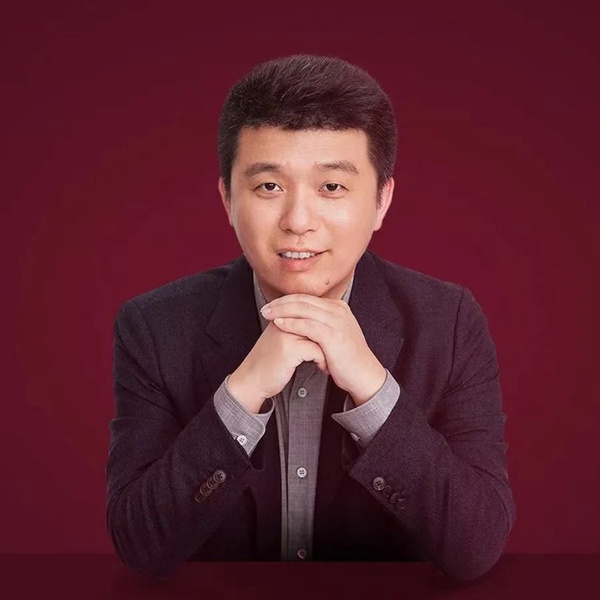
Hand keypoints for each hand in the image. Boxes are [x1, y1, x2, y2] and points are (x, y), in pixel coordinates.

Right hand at [228, 319, 328, 413]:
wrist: (251, 380)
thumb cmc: (268, 362)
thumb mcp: (282, 340)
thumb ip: (297, 329)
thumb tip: (320, 326)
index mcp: (282, 315)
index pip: (311, 311)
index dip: (323, 325)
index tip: (330, 340)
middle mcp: (284, 320)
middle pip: (317, 321)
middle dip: (329, 336)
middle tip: (336, 349)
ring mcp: (287, 333)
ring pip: (320, 334)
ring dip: (328, 349)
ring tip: (329, 360)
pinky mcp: (290, 348)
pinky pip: (317, 350)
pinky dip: (323, 360)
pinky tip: (322, 368)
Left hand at [260, 294, 385, 405]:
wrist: (364, 375)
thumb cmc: (346, 358)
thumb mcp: (335, 334)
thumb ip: (321, 324)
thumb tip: (301, 320)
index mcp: (338, 307)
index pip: (307, 298)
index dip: (287, 300)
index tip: (271, 306)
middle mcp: (338, 310)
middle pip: (303, 300)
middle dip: (281, 303)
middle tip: (265, 308)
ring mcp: (337, 321)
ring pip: (303, 309)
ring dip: (282, 310)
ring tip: (267, 314)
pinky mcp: (333, 335)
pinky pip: (307, 325)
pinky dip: (291, 323)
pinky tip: (279, 324)